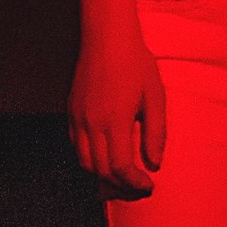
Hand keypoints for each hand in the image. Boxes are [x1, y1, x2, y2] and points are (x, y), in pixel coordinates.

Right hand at [69, 27, 166, 197]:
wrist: (107, 38)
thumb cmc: (136, 64)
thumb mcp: (155, 96)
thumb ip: (155, 132)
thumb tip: (154, 164)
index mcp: (115, 120)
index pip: (120, 167)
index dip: (135, 183)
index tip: (149, 186)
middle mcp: (91, 123)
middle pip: (100, 171)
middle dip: (121, 186)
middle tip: (139, 188)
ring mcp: (77, 118)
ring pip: (84, 162)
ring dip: (104, 176)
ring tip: (125, 178)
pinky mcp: (70, 112)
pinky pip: (76, 147)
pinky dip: (90, 160)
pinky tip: (107, 158)